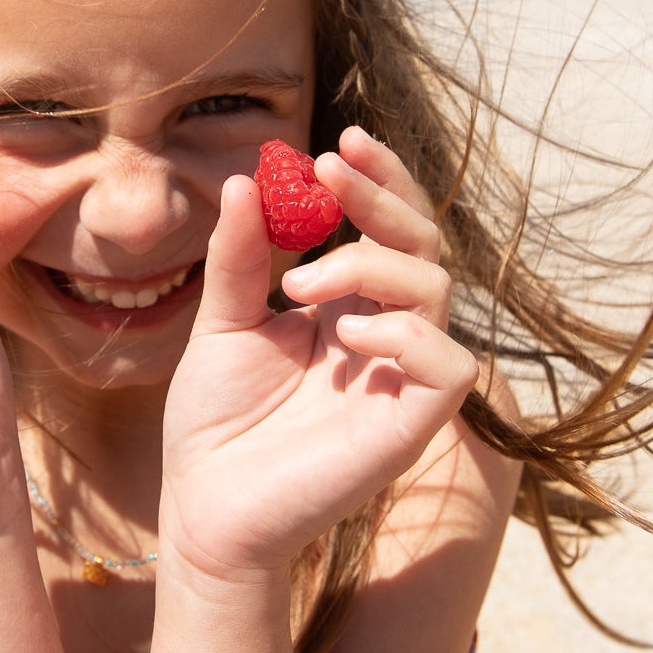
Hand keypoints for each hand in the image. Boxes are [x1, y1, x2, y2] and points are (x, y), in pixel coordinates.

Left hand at [159, 128, 477, 578]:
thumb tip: (248, 178)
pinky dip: (405, 333)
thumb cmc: (214, 424)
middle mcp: (382, 338)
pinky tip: (347, 334)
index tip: (338, 142)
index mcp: (344, 309)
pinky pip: (448, 365)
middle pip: (421, 245)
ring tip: (297, 285)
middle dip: (383, 195)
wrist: (204, 511)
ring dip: (369, 263)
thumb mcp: (222, 322)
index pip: (386, 230)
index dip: (376, 181)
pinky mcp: (410, 426)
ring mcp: (399, 380)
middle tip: (330, 166)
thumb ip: (239, 256)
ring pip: (433, 290)